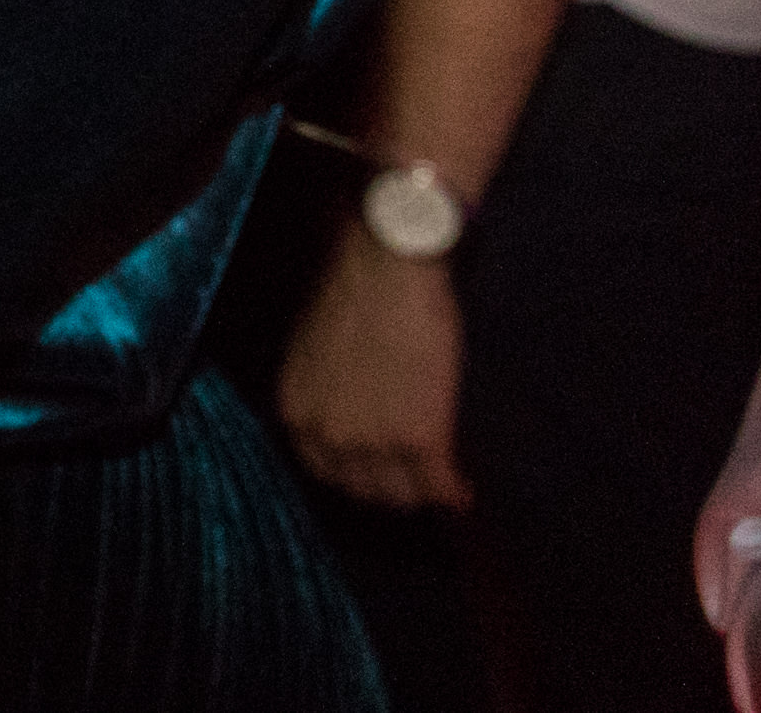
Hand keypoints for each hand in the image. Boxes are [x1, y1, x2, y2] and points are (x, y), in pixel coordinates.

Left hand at [280, 231, 470, 511]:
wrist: (386, 266)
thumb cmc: (353, 290)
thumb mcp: (315, 351)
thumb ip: (325, 392)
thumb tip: (352, 415)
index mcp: (296, 411)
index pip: (324, 469)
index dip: (356, 474)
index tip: (378, 474)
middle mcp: (327, 434)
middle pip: (363, 488)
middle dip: (390, 487)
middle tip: (414, 480)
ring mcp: (373, 441)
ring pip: (402, 493)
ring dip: (422, 493)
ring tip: (439, 484)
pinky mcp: (420, 438)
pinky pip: (439, 485)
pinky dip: (455, 493)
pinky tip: (464, 491)